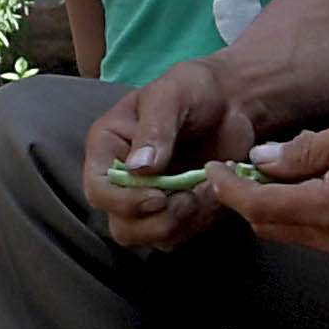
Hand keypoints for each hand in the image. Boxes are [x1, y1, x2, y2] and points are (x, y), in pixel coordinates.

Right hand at [85, 60, 257, 252]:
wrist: (231, 102)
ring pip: (152, 238)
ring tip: (208, 189)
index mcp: (108, 147)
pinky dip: (200, 222)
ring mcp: (149, 199)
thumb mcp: (171, 95)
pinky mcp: (177, 212)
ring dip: (184, 222)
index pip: (98, 190)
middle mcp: (122, 179)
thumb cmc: (194, 90)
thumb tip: (139, 168)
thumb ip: (155, 129)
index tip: (159, 196)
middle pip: (122, 226)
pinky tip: (215, 193)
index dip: (124, 202)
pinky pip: (181, 236)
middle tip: (189, 199)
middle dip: (158, 221)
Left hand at [216, 112, 328, 258]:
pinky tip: (299, 183)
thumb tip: (260, 160)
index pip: (257, 206)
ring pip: (286, 232)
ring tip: (266, 169)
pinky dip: (292, 211)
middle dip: (243, 197)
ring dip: (268, 204)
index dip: (227, 187)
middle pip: (266, 224)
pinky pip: (309, 234)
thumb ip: (304, 150)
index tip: (211, 167)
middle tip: (235, 165)